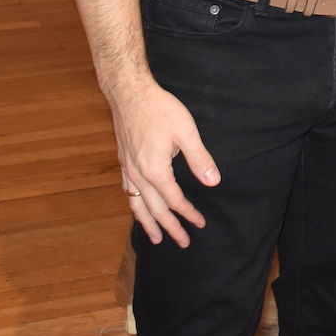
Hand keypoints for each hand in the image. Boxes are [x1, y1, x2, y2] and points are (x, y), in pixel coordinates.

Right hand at [109, 75, 219, 245]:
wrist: (130, 93)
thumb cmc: (159, 109)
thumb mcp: (186, 132)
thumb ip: (200, 159)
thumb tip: (213, 182)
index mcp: (156, 171)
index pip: (175, 201)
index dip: (189, 214)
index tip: (200, 223)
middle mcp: (138, 176)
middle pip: (156, 210)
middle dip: (170, 228)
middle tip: (183, 242)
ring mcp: (128, 170)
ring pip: (137, 205)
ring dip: (148, 224)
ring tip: (156, 238)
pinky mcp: (123, 162)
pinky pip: (128, 193)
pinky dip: (135, 206)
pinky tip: (139, 208)